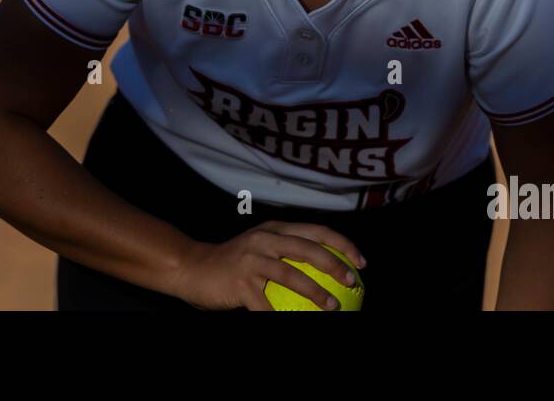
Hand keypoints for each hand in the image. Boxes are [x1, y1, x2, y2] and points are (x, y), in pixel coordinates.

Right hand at [170, 220, 365, 310]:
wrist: (191, 268)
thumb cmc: (231, 264)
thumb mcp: (259, 248)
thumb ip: (285, 252)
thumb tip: (325, 269)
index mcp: (274, 228)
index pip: (317, 230)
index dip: (343, 244)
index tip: (361, 262)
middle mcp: (265, 239)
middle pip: (308, 248)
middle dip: (336, 265)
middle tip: (353, 282)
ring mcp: (251, 259)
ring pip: (292, 275)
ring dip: (316, 293)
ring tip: (332, 307)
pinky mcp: (240, 282)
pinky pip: (266, 306)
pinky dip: (281, 317)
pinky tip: (294, 325)